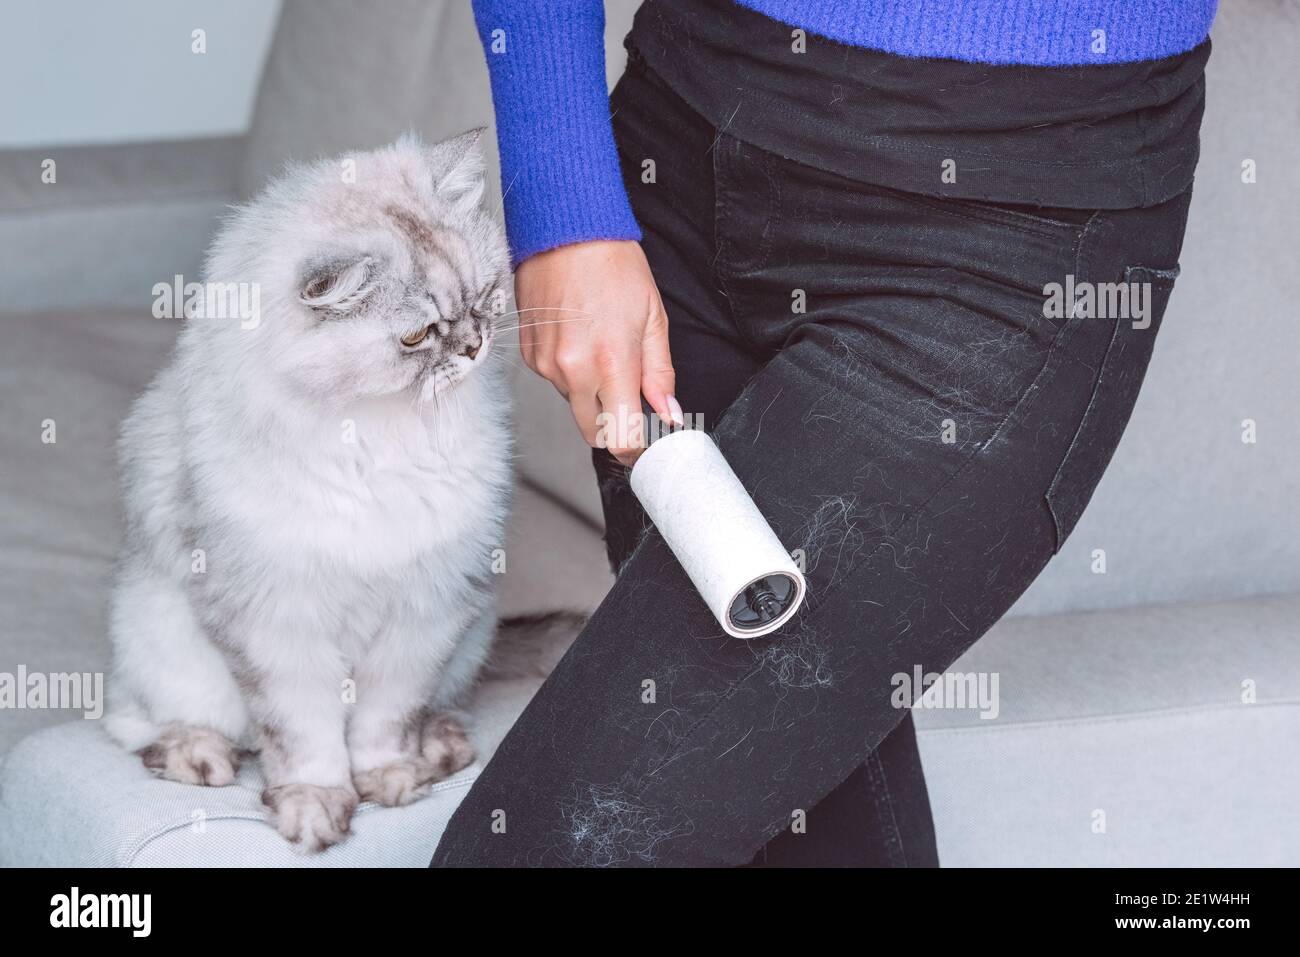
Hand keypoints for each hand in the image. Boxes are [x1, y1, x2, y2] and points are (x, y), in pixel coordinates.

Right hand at [513, 240, 680, 465]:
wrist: (566, 231)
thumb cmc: (612, 266)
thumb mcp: (653, 318)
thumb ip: (660, 374)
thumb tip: (668, 412)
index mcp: (612, 363)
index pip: (622, 436)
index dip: (636, 448)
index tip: (645, 443)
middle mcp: (574, 370)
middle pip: (595, 433)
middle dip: (614, 427)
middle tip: (629, 402)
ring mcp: (547, 365)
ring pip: (574, 404)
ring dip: (591, 393)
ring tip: (601, 348)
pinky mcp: (530, 356)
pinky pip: (554, 382)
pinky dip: (569, 372)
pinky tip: (578, 338)